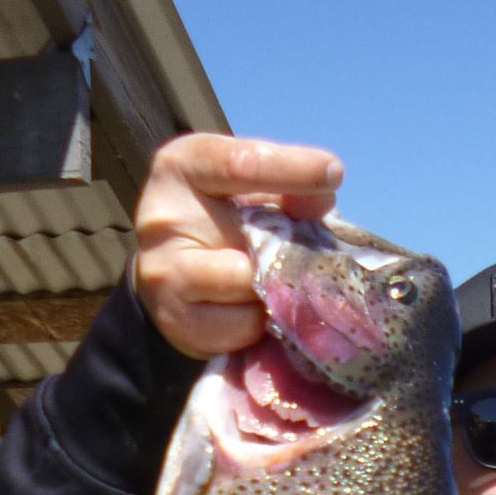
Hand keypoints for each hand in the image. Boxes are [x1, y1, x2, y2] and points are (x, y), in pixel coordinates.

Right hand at [132, 133, 342, 358]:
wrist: (170, 275)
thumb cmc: (223, 220)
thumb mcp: (252, 191)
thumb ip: (288, 191)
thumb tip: (324, 198)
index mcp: (182, 167)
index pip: (240, 165)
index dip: (291, 169)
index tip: (333, 171)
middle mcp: (163, 218)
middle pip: (252, 241)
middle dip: (288, 253)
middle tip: (297, 255)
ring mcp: (162, 272)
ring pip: (248, 291)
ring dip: (271, 292)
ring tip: (266, 281)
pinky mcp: (173, 321)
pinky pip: (240, 329)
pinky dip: (258, 323)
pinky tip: (250, 309)